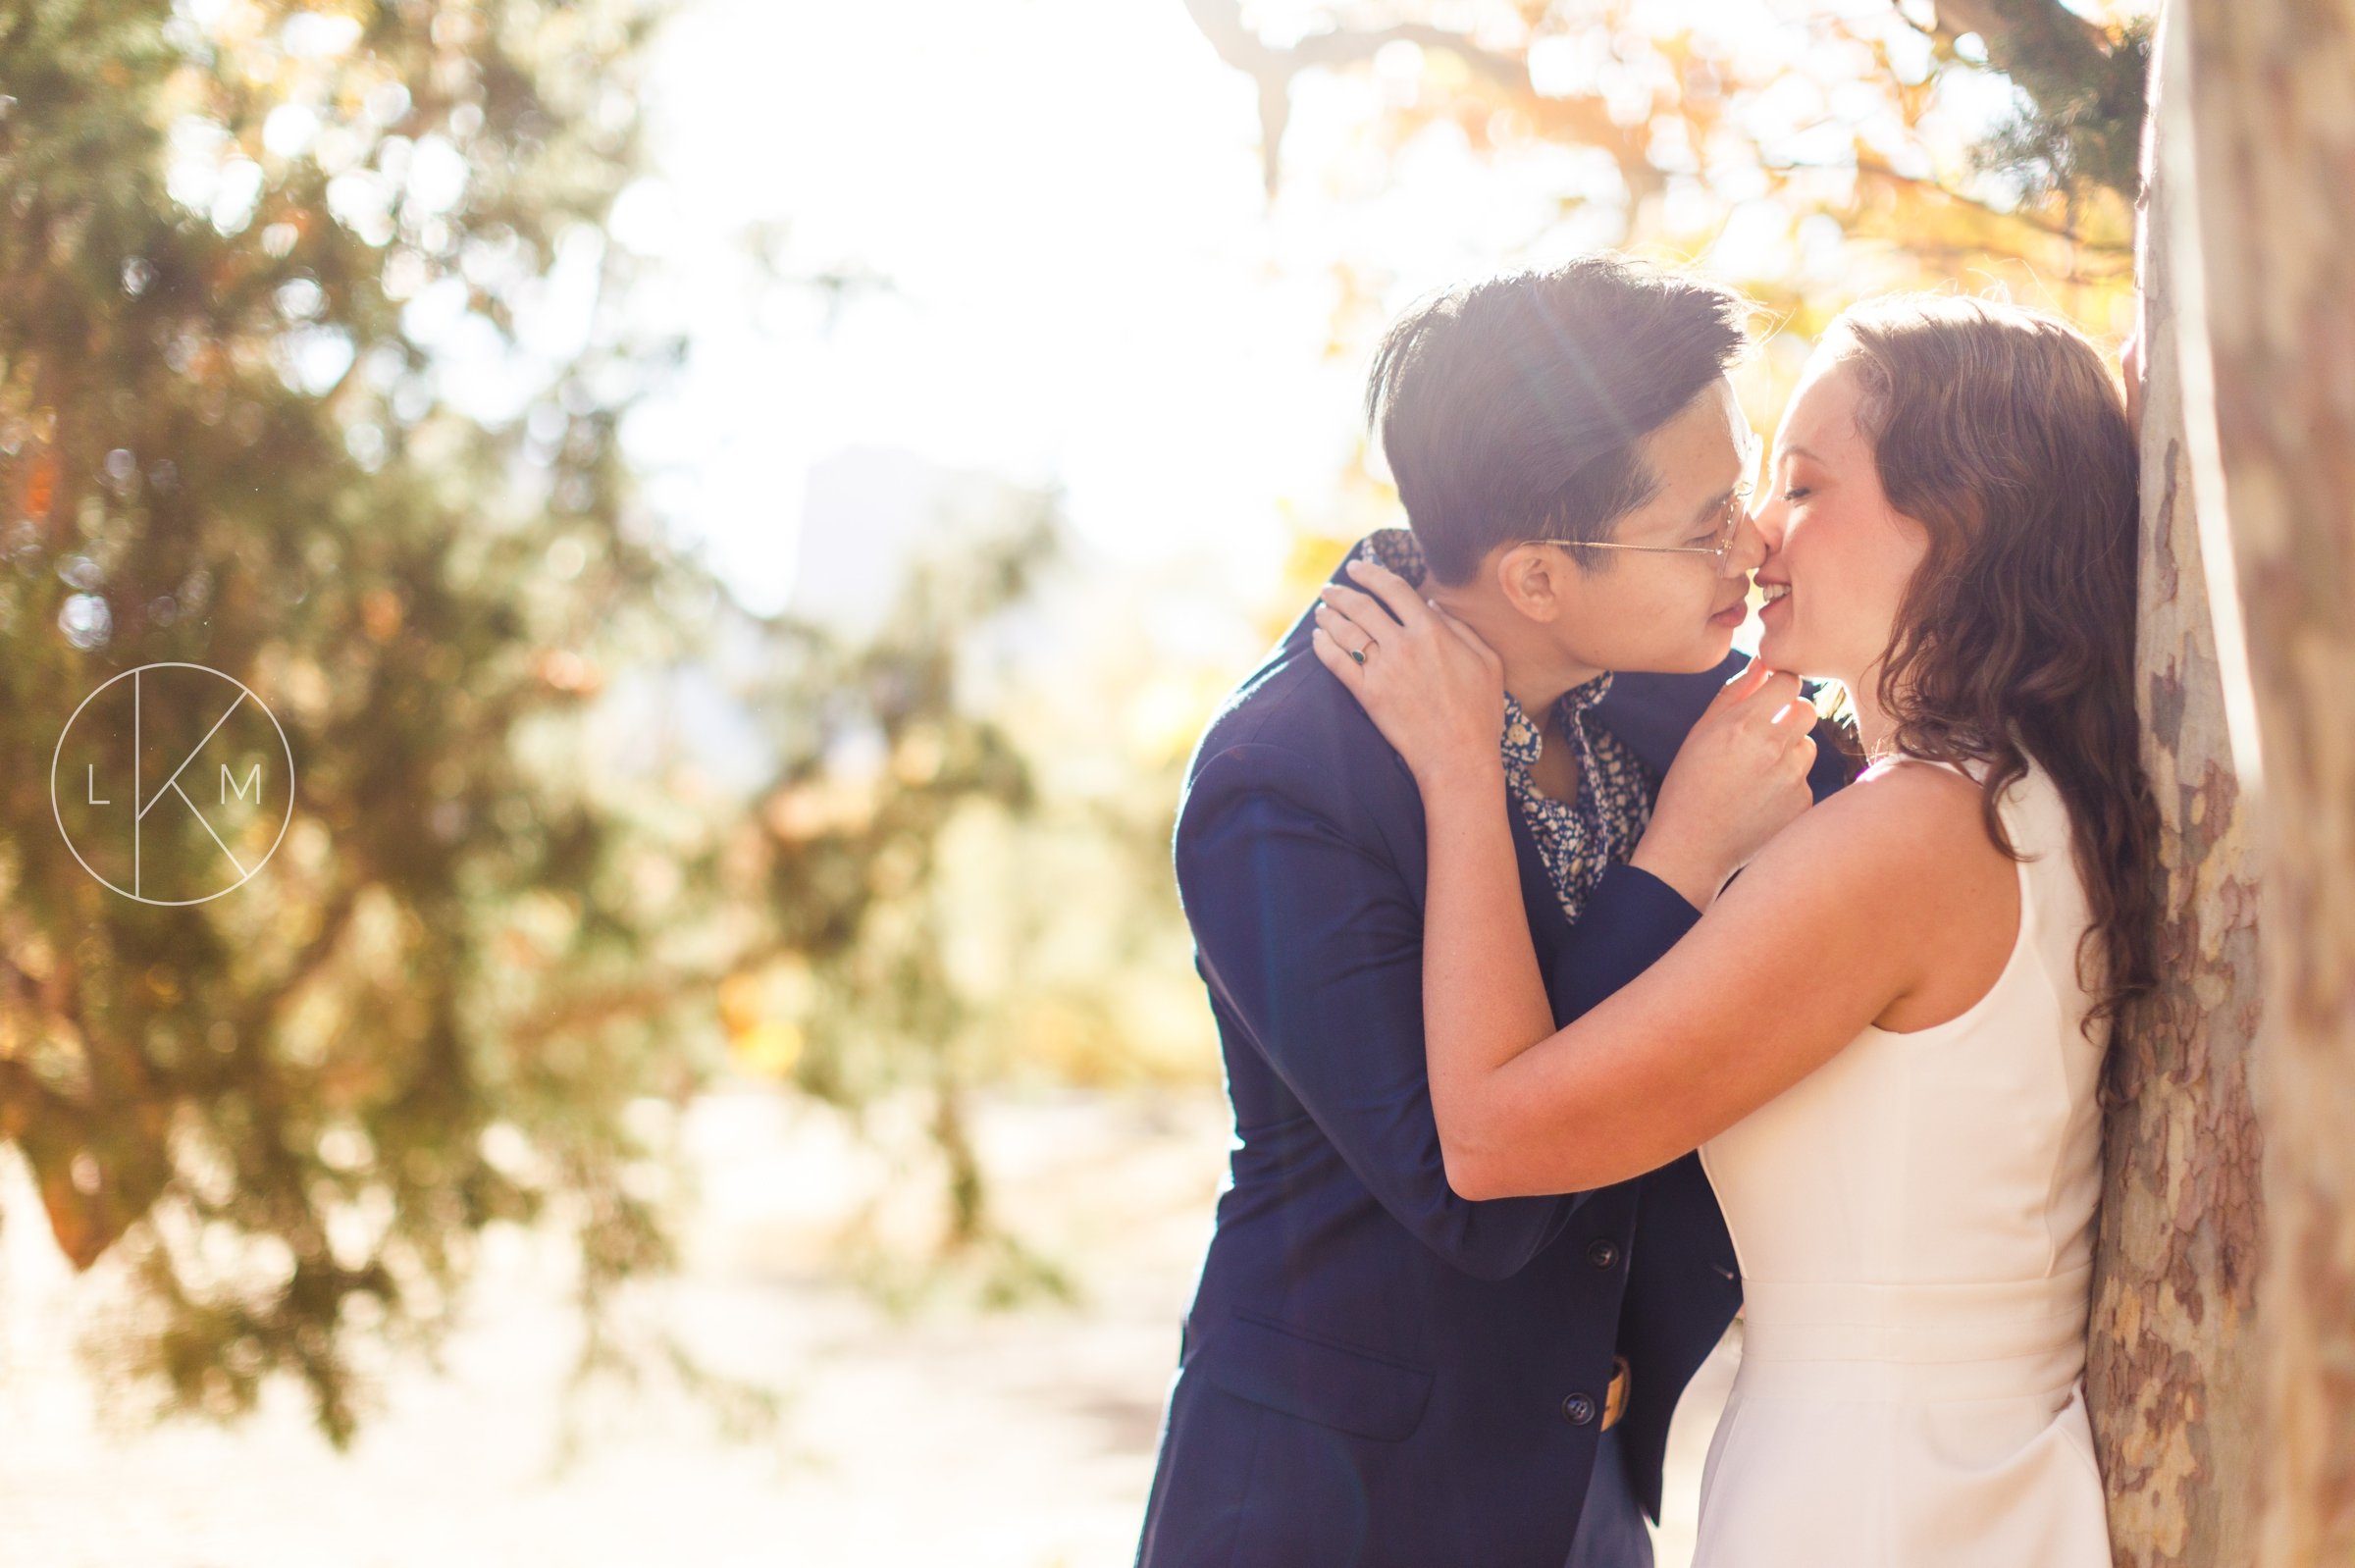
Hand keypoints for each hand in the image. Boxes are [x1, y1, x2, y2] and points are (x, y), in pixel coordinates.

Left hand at [1310, 556, 1503, 789]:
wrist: (1458, 756)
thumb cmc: (1479, 711)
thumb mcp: (1486, 661)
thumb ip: (1460, 628)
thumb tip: (1433, 606)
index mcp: (1432, 631)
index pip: (1394, 589)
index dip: (1371, 573)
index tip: (1358, 567)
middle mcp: (1403, 644)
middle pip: (1362, 606)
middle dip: (1341, 592)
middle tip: (1329, 588)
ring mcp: (1383, 669)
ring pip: (1346, 631)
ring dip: (1329, 616)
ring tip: (1321, 610)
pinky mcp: (1368, 694)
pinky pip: (1337, 663)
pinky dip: (1324, 646)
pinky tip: (1318, 639)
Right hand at [1630, 658, 1817, 908]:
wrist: (1692, 848)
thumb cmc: (1688, 786)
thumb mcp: (1700, 733)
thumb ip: (1733, 694)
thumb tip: (1761, 665)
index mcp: (1745, 724)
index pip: (1788, 682)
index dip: (1779, 688)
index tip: (1768, 699)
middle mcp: (1774, 748)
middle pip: (1808, 710)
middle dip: (1790, 716)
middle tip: (1764, 736)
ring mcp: (1793, 778)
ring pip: (1808, 747)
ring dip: (1790, 753)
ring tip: (1756, 775)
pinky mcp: (1803, 804)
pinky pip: (1805, 781)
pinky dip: (1788, 786)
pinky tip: (1761, 800)